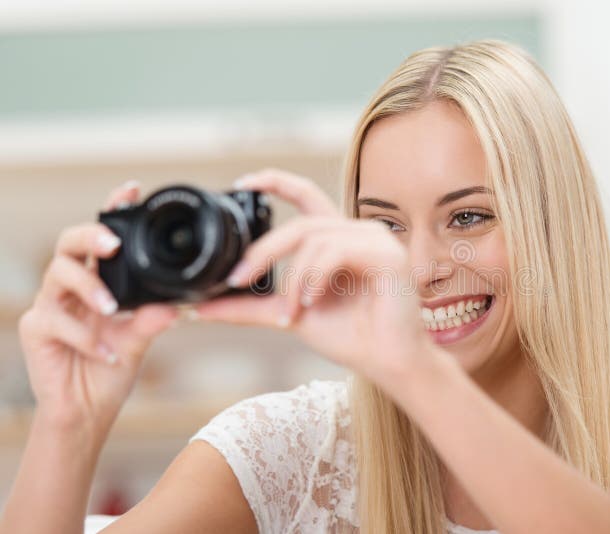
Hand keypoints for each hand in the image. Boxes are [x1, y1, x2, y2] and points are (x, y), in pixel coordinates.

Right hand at [18, 182, 178, 434]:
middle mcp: (71, 287)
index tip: (132, 190)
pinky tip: (107, 352)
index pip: (102, 239)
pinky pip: (55, 321)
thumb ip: (152, 319)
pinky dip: (85, 336)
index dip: (112, 210)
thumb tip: (175, 305)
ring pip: (58, 274)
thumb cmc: (112, 369)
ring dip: (89, 288)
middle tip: (113, 244)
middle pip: (68, 242)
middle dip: (91, 235)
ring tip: (113, 308)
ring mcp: (49, 305)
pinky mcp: (35, 329)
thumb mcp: (139, 340)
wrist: (89, 410)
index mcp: (98, 281)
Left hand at [195, 168, 436, 384]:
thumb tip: (201, 308)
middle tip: (237, 279)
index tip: (243, 183)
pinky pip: (334, 252)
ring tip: (291, 312)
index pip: (306, 196)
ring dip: (292, 278)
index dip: (275, 182)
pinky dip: (314, 277)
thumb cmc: (352, 337)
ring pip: (314, 238)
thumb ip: (252, 306)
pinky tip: (312, 302)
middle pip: (300, 223)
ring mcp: (376, 239)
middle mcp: (358, 232)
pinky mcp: (386, 254)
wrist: (388, 364)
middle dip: (263, 251)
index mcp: (339, 239)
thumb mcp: (291, 314)